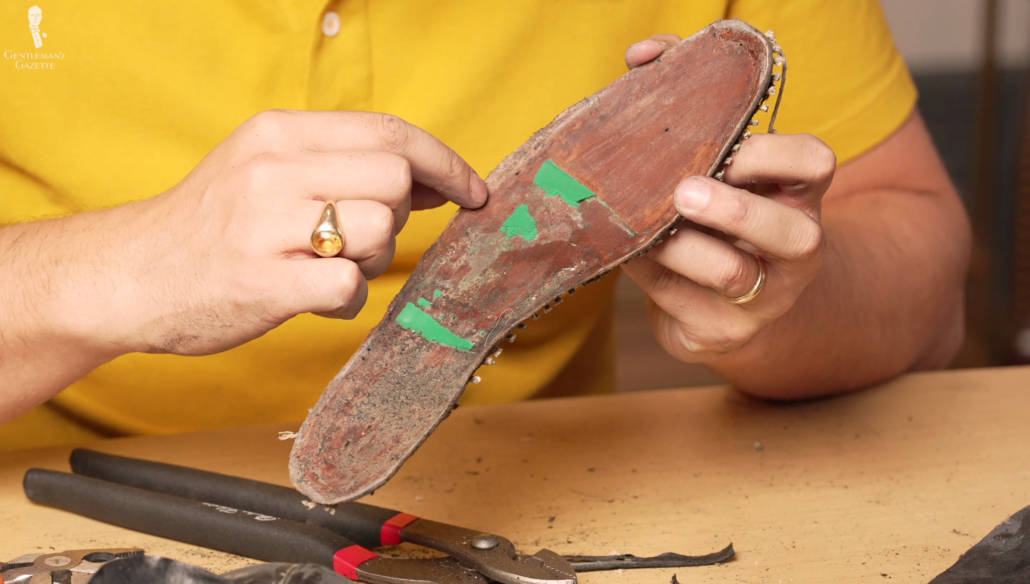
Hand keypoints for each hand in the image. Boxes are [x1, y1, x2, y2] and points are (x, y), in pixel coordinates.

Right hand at [68, 110, 486, 355]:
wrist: (127, 277)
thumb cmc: (210, 227)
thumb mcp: (264, 168)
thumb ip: (342, 165)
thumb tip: (431, 181)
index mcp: (279, 133)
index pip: (390, 132)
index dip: (444, 162)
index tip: (471, 191)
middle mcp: (274, 169)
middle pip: (394, 180)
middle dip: (395, 216)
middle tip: (358, 238)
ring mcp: (267, 226)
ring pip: (380, 233)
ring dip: (371, 261)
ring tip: (327, 267)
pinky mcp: (265, 284)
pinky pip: (350, 288)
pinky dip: (346, 300)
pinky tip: (312, 297)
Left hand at [620, 37, 833, 361]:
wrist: (729, 307)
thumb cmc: (715, 215)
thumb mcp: (718, 164)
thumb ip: (690, 102)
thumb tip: (641, 56)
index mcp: (797, 194)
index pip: (815, 164)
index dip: (777, 154)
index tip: (731, 148)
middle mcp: (795, 247)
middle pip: (793, 234)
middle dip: (736, 212)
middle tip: (684, 192)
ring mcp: (766, 297)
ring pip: (732, 275)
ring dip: (680, 248)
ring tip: (645, 230)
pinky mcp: (724, 332)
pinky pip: (681, 303)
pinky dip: (647, 275)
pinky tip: (625, 253)